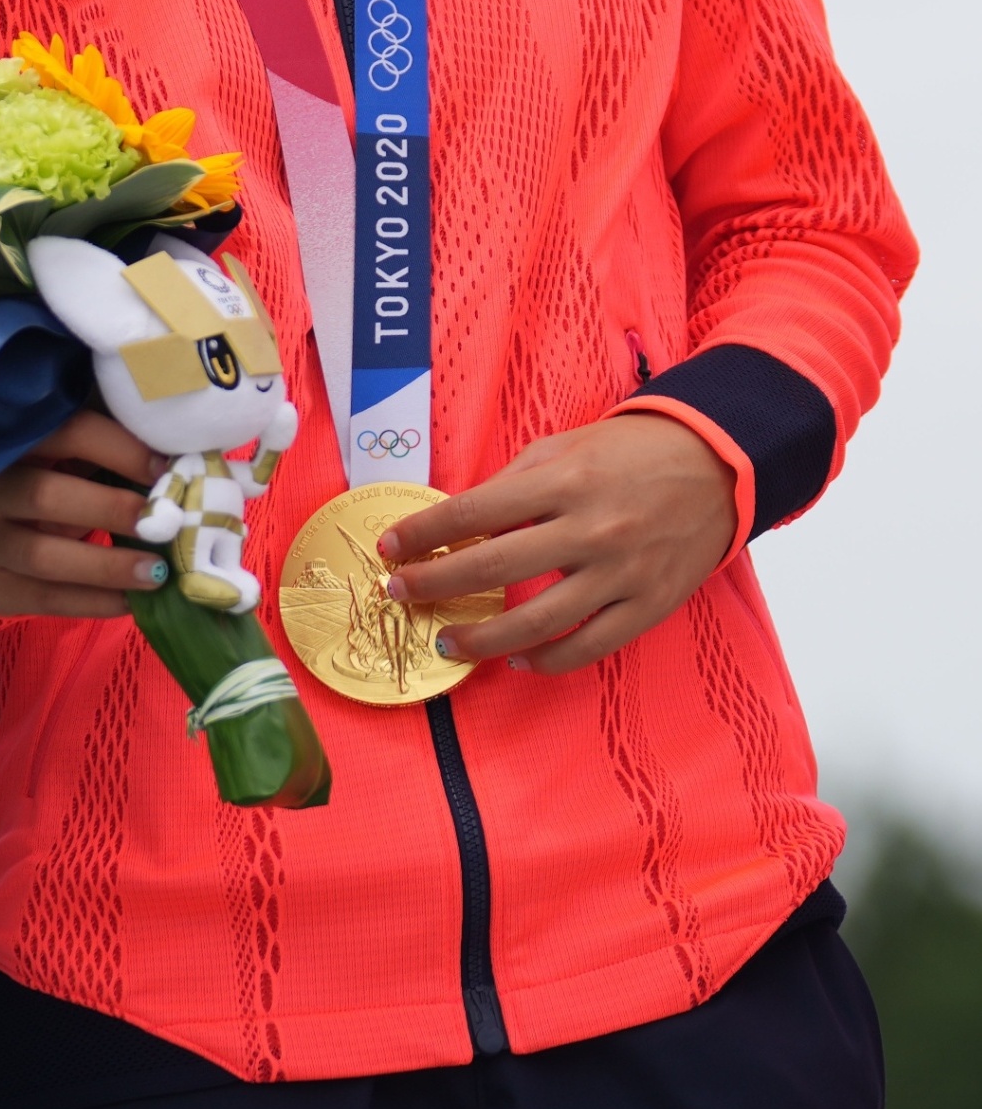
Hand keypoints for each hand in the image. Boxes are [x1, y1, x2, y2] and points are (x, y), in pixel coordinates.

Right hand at [0, 410, 171, 618]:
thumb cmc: (38, 477)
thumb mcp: (56, 453)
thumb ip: (101, 448)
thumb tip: (176, 460)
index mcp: (13, 439)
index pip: (67, 434)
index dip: (119, 449)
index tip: (165, 470)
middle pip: (45, 496)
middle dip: (110, 510)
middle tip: (162, 525)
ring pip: (43, 556)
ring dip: (106, 566)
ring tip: (156, 572)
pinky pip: (44, 598)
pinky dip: (92, 602)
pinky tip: (130, 601)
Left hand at [374, 414, 736, 675]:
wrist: (717, 466)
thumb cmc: (629, 452)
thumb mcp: (563, 447)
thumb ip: (512, 484)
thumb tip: (460, 522)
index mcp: (562, 482)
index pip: (473, 512)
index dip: (424, 533)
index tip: (390, 548)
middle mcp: (588, 529)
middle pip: (494, 568)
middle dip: (435, 584)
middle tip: (400, 593)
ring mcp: (620, 574)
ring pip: (537, 623)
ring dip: (481, 638)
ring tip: (446, 642)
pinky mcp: (646, 607)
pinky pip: (588, 647)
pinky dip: (548, 660)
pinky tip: (519, 659)